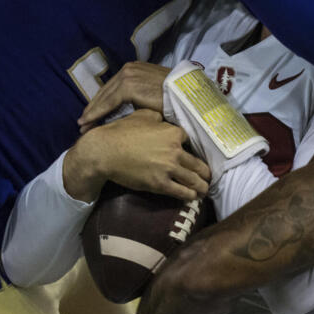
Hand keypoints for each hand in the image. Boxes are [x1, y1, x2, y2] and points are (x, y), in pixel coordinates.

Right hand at [63, 108, 209, 201]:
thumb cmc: (121, 131)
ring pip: (194, 180)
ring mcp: (169, 168)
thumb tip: (164, 120)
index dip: (193, 149)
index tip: (197, 155)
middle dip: (206, 172)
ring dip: (201, 186)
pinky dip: (190, 195)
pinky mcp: (160, 184)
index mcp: (173, 132)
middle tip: (209, 176)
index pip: (191, 141)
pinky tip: (194, 197)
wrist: (105, 151)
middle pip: (198, 163)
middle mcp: (175, 150)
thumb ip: (158, 118)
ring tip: (205, 189)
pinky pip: (181, 192)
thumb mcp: (142, 116)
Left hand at [79, 62, 170, 131]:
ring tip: (83, 126)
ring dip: (92, 113)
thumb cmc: (175, 98)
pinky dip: (97, 114)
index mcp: (134, 69)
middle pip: (105, 91)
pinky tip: (88, 123)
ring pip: (104, 98)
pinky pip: (108, 103)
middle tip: (83, 124)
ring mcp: (127, 76)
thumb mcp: (153, 94)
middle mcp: (128, 69)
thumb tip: (130, 112)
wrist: (186, 94)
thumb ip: (139, 97)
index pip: (112, 87)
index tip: (92, 115)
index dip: (101, 102)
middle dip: (93, 108)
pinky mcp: (127, 86)